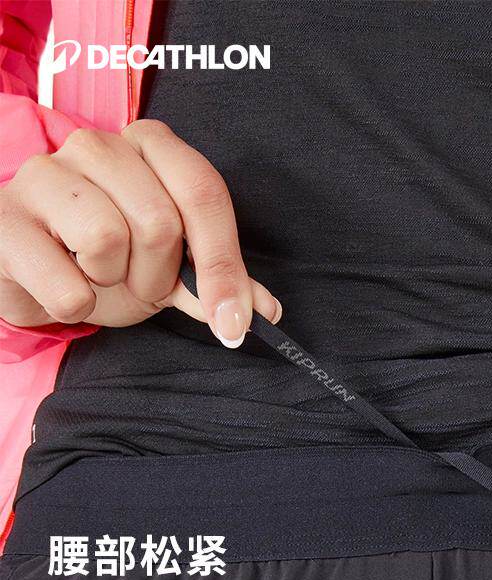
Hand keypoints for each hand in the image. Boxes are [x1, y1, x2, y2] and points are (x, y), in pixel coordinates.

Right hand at [0, 120, 279, 345]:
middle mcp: (97, 144)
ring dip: (113, 282)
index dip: (223, 265)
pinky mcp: (2, 216)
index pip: (203, 193)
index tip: (235, 322)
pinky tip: (60, 282)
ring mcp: (44, 172)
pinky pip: (65, 283)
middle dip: (158, 275)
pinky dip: (75, 303)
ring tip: (97, 274)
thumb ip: (219, 281)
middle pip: (159, 221)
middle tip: (137, 279)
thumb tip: (266, 311)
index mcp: (151, 145)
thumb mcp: (173, 268)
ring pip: (108, 238)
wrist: (34, 271)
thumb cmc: (110, 260)